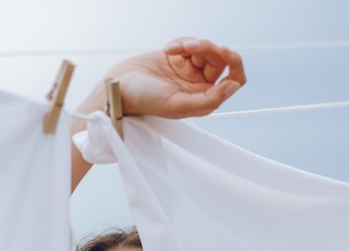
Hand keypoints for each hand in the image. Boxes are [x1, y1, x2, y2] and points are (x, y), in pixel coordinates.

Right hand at [71, 37, 245, 190]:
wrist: (119, 87)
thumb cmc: (144, 101)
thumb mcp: (177, 104)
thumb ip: (208, 100)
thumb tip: (232, 86)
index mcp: (203, 100)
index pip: (233, 80)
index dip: (234, 64)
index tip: (224, 52)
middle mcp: (199, 86)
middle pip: (220, 60)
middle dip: (208, 49)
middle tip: (191, 47)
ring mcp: (189, 71)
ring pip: (206, 49)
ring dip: (192, 43)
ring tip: (174, 49)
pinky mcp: (178, 57)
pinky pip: (190, 42)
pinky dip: (181, 42)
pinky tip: (167, 49)